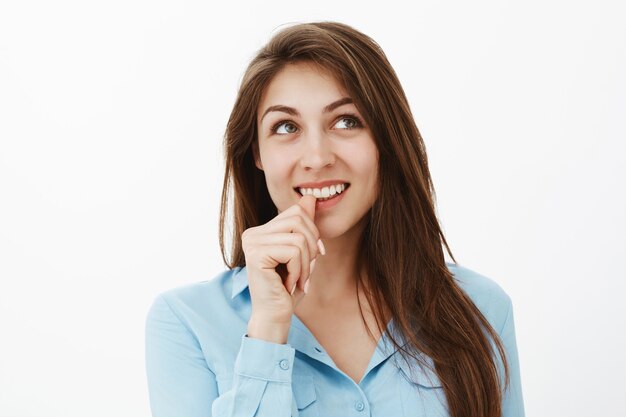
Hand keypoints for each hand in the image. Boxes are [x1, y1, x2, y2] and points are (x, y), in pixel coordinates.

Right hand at [242, 194, 323, 328]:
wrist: (275, 316)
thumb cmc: (288, 288)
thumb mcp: (301, 253)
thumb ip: (303, 227)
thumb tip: (310, 197)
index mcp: (261, 231)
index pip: (296, 212)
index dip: (312, 233)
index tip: (312, 257)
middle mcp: (252, 233)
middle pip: (299, 219)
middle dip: (311, 246)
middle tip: (306, 271)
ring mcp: (252, 242)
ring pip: (298, 238)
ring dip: (306, 264)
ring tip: (298, 280)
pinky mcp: (256, 254)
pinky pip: (293, 251)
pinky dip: (299, 270)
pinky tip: (289, 284)